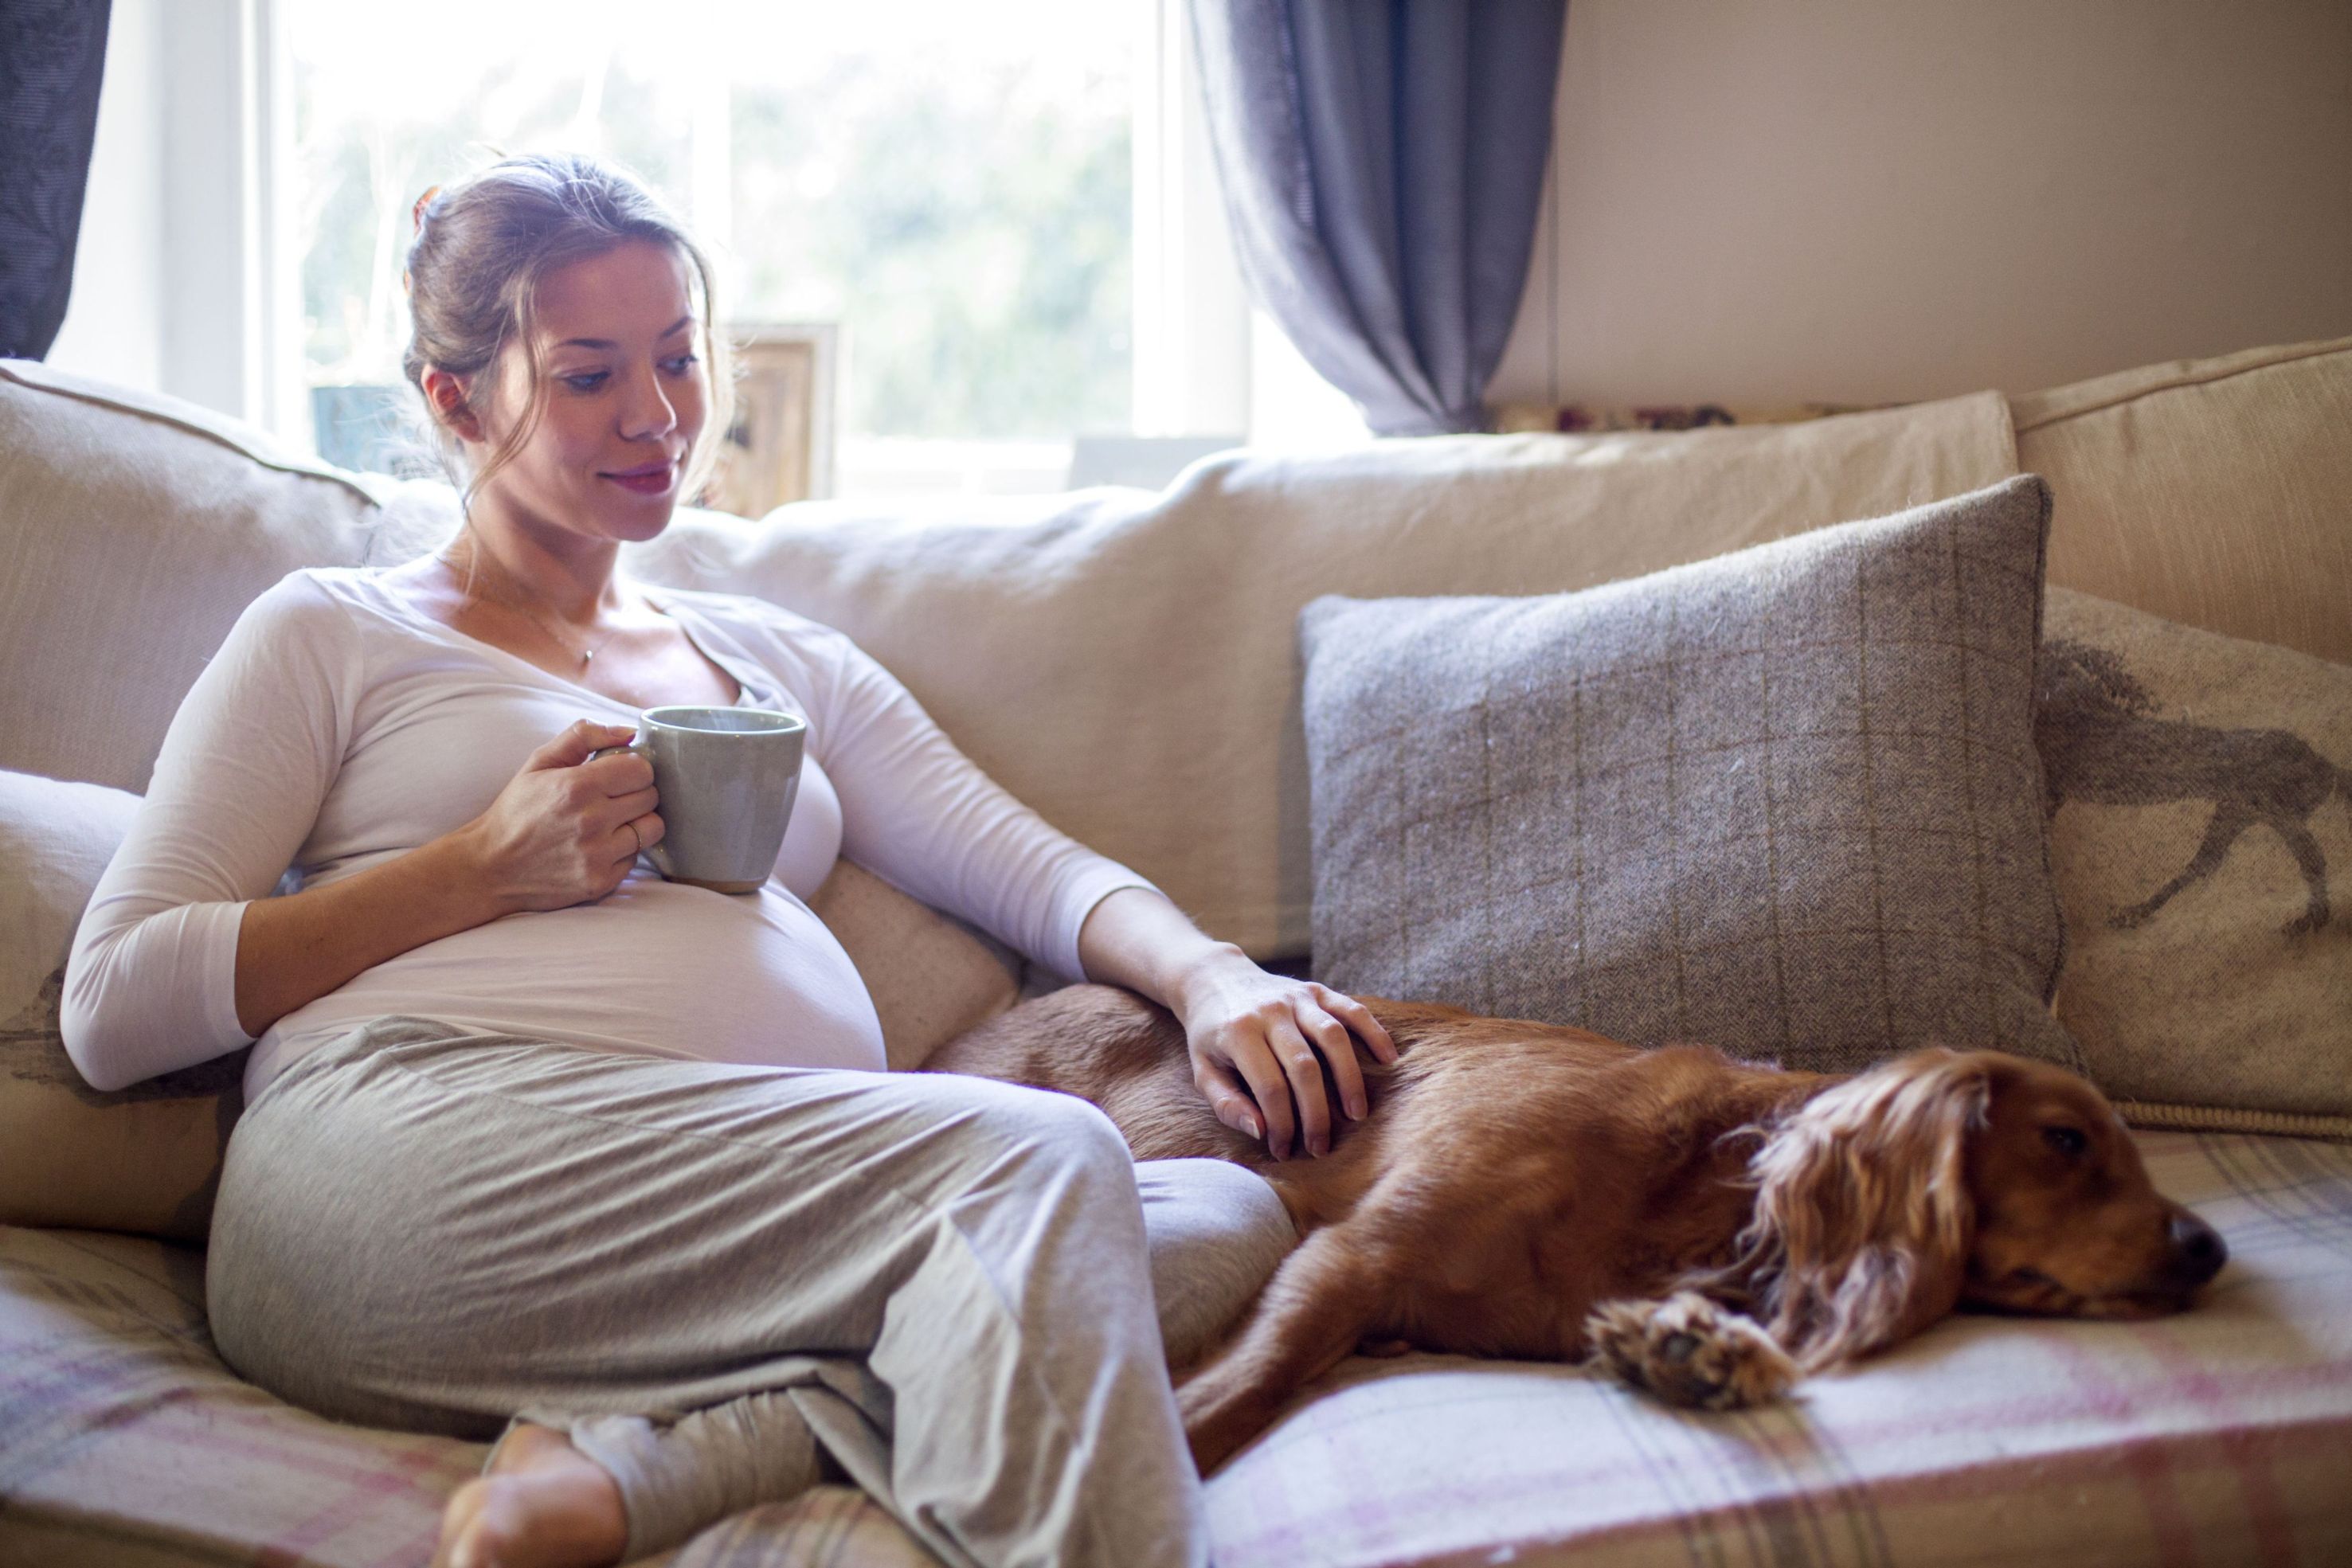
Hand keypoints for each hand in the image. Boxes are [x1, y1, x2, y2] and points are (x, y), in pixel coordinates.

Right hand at [456, 720, 664, 912]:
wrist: (489, 866)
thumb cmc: (516, 810)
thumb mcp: (539, 762)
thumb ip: (583, 737)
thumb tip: (628, 732)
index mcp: (577, 786)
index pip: (642, 769)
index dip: (634, 769)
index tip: (620, 775)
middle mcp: (591, 821)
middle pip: (651, 797)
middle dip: (637, 793)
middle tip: (614, 798)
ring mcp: (597, 855)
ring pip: (652, 829)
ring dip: (638, 822)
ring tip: (613, 822)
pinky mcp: (600, 883)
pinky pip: (636, 858)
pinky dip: (624, 851)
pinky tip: (600, 846)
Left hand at [1171, 955, 1397, 1160]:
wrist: (1214, 978)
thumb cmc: (1209, 1035)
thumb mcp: (1203, 1071)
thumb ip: (1226, 1103)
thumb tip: (1260, 1132)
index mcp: (1239, 1033)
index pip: (1270, 1087)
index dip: (1281, 1124)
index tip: (1285, 1149)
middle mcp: (1271, 1012)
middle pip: (1304, 1067)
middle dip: (1316, 1113)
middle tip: (1322, 1146)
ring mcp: (1296, 998)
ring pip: (1333, 1037)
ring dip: (1349, 1079)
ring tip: (1357, 1115)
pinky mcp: (1316, 990)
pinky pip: (1351, 1009)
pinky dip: (1373, 1032)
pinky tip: (1388, 1059)